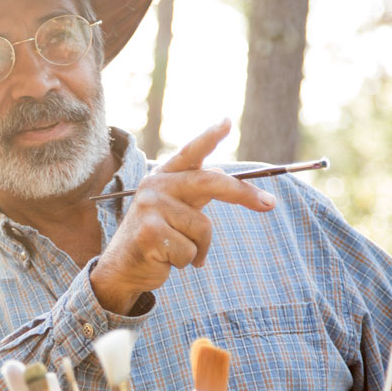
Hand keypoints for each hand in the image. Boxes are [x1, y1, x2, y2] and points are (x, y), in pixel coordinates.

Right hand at [90, 120, 276, 313]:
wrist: (122, 269)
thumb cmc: (156, 239)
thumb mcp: (174, 210)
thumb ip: (195, 193)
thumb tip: (229, 179)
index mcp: (163, 177)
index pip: (190, 153)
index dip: (209, 137)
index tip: (228, 122)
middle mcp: (155, 187)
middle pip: (209, 182)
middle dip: (241, 193)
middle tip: (269, 203)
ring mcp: (150, 209)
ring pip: (203, 228)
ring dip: (200, 249)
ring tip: (179, 253)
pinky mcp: (149, 233)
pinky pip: (190, 251)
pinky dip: (187, 262)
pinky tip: (167, 260)